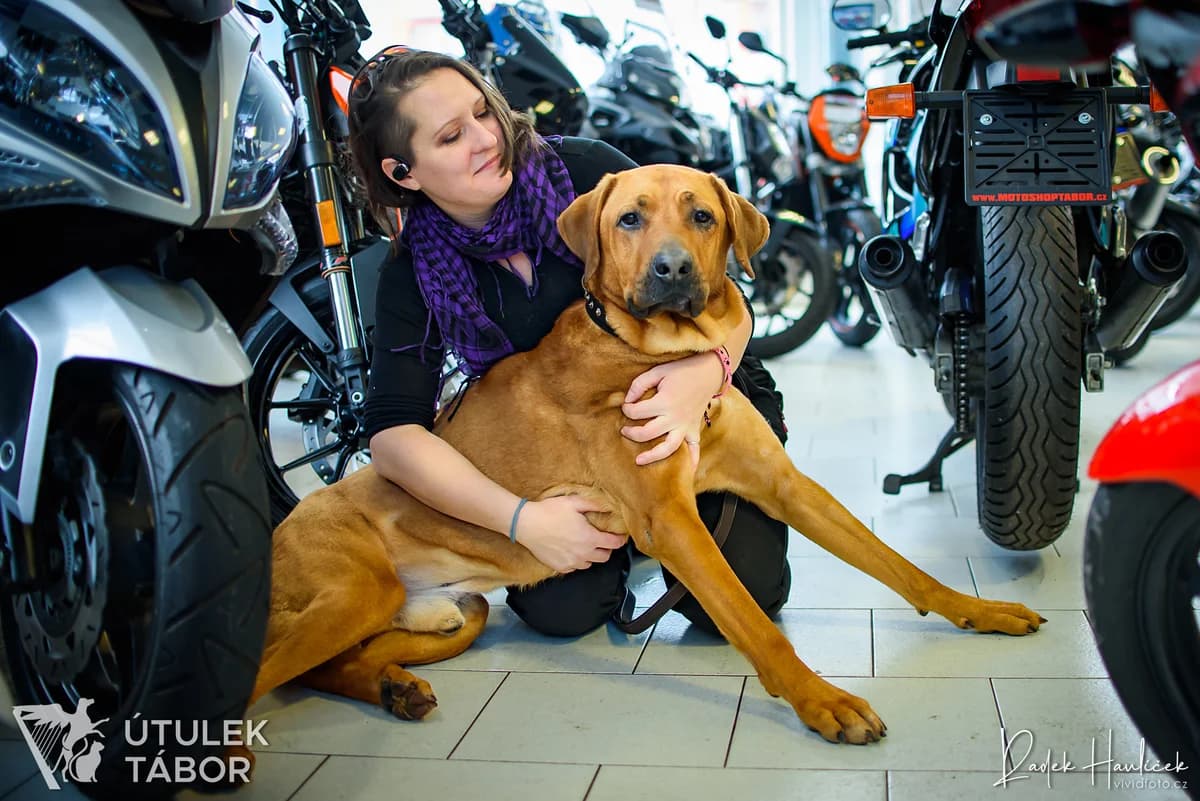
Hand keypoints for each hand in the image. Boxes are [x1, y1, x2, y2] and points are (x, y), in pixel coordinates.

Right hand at [513, 496, 627, 572]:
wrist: (526, 524)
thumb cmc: (549, 512)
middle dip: (607, 548)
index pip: (614, 544)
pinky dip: (577, 560)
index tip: (620, 536)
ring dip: (591, 555)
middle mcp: (583, 554)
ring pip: (590, 563)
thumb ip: (594, 504)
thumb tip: (608, 507)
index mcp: (590, 538)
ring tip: (585, 545)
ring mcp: (571, 562)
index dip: (620, 539)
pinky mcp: (560, 567)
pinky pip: (575, 567)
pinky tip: (571, 550)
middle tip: (602, 540)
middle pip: (604, 557)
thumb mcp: (574, 502)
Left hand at [620, 352, 723, 466]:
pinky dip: (691, 461)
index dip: (627, 410)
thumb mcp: (658, 371)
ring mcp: (686, 425)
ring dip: (653, 456)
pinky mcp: (694, 429)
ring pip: (669, 448)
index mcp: (665, 401)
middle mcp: (675, 417)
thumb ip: (640, 384)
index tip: (626, 406)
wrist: (709, 372)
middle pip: (648, 433)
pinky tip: (685, 473)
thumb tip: (627, 400)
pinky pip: (694, 449)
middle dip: (632, 433)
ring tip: (638, 461)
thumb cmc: (681, 370)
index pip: (637, 412)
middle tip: (624, 431)